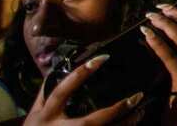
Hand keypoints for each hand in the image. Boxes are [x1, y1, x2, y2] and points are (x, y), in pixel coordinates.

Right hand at [24, 55, 142, 125]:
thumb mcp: (36, 111)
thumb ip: (47, 91)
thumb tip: (60, 66)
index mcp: (46, 114)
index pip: (62, 91)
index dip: (81, 74)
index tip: (104, 57)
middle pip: (90, 122)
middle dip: (115, 111)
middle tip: (137, 96)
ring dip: (124, 125)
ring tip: (140, 112)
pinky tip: (132, 123)